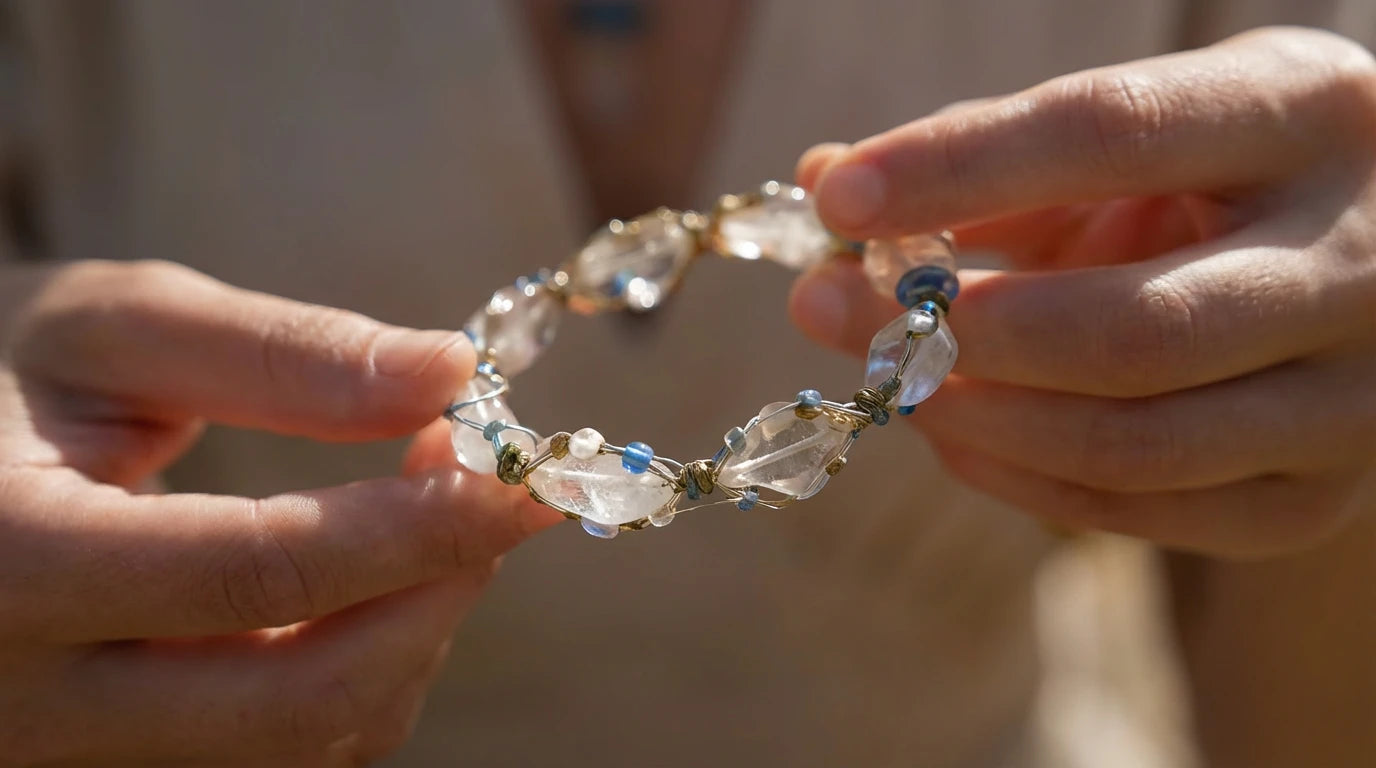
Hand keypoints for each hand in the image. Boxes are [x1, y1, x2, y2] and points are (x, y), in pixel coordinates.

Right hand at [0, 260, 560, 765]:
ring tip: (439, 509)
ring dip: (411, 630)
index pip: (258, 571)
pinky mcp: (115, 753)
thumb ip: (278, 354)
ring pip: (302, 736)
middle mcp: (31, 694)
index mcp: (9, 562)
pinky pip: (277, 739)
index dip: (416, 529)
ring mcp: (70, 745)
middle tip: (501, 491)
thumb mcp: (109, 328)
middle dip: (436, 594)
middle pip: (298, 698)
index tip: (521, 473)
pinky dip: (363, 658)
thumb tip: (450, 373)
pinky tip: (382, 570)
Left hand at [791, 27, 1375, 557]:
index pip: (1115, 134)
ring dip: (972, 418)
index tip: (838, 198)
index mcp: (1310, 113)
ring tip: (886, 375)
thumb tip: (824, 180)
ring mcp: (1352, 398)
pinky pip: (1140, 509)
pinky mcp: (1312, 497)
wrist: (1371, 264)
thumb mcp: (1140, 127)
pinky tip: (949, 430)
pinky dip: (1015, 476)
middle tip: (825, 308)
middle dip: (950, 331)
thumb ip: (993, 156)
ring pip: (1132, 442)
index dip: (959, 168)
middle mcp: (1359, 260)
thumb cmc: (1217, 175)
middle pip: (1129, 330)